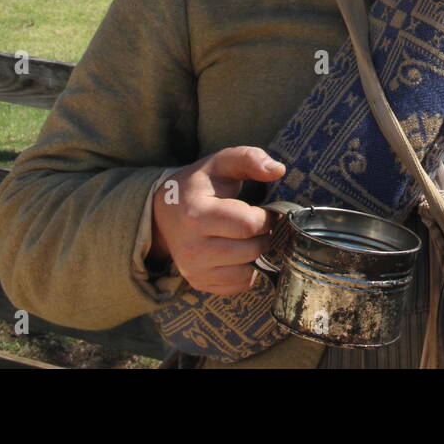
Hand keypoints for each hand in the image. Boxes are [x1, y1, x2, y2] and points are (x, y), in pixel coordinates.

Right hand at [149, 145, 286, 295]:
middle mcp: (191, 247)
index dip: (266, 217)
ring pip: (248, 271)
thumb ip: (249, 158)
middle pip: (251, 250)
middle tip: (258, 223)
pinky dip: (247, 270)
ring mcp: (193, 269)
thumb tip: (278, 170)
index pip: (248, 225)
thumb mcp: (221, 163)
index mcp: (196, 214)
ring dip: (256, 253)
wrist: (165, 212)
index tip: (264, 210)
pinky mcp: (199, 282)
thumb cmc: (200, 185)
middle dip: (264, 235)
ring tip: (247, 237)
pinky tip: (238, 252)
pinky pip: (239, 285)